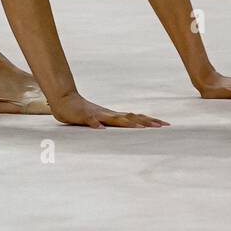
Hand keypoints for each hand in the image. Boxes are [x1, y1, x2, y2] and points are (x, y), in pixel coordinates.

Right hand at [51, 91, 168, 127]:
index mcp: (114, 116)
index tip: (165, 125)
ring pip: (114, 119)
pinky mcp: (84, 117)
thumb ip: (115, 124)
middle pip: (131, 117)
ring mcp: (97, 115)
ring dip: (127, 123)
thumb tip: (130, 128)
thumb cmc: (84, 113)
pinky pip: (91, 121)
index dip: (150, 121)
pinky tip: (101, 129)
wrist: (65, 101)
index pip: (136, 117)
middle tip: (160, 127)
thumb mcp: (103, 120)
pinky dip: (96, 125)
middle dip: (146, 122)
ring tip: (139, 127)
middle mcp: (109, 114)